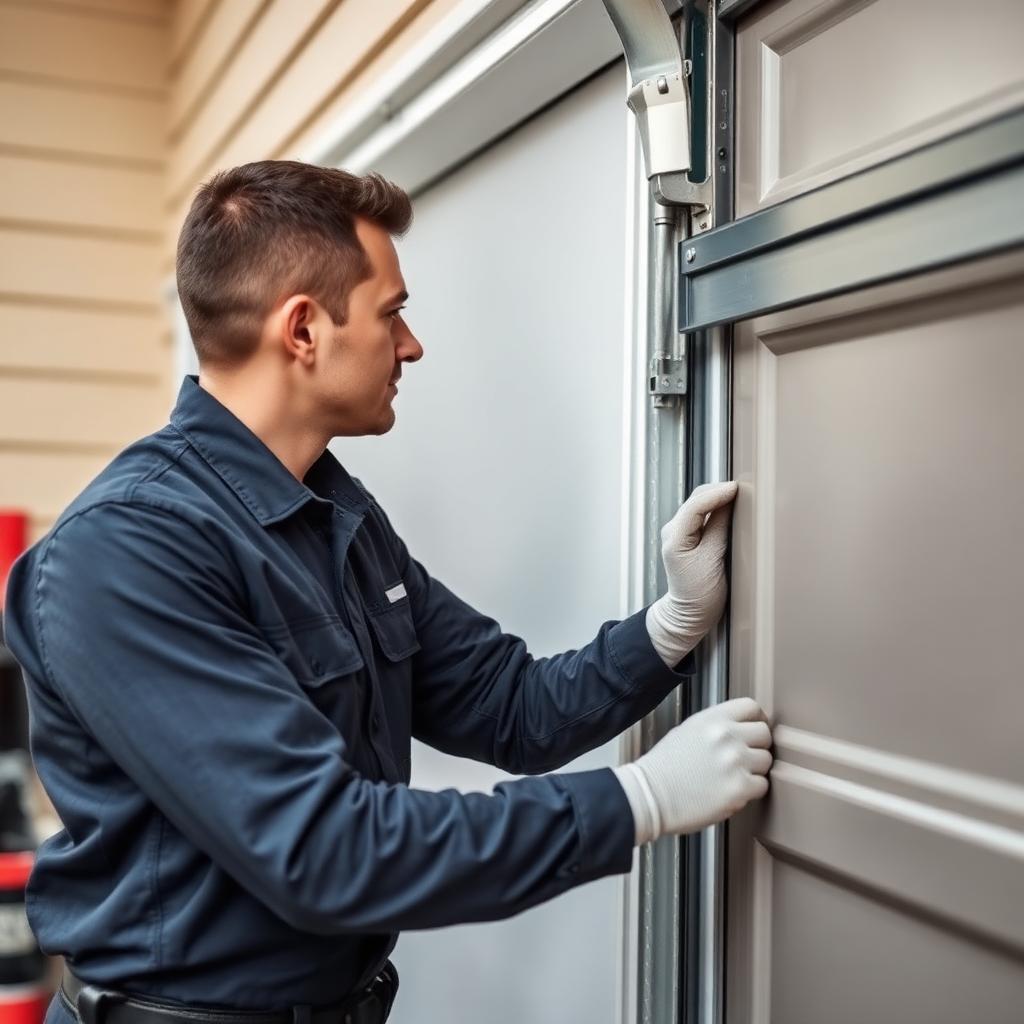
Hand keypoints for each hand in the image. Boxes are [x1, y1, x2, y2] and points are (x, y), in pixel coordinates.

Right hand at [613, 697, 771, 843]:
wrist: (650, 794)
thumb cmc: (664, 767)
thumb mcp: (688, 730)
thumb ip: (717, 726)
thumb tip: (741, 730)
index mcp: (713, 719)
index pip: (752, 707)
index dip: (758, 719)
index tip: (756, 729)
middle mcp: (727, 736)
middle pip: (765, 734)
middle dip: (757, 746)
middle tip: (744, 758)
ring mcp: (735, 762)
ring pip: (766, 761)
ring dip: (754, 770)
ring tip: (732, 776)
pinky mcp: (739, 788)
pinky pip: (762, 785)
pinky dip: (750, 790)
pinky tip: (731, 790)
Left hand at [646, 480, 738, 666]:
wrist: (689, 615)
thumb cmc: (699, 595)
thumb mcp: (713, 561)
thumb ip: (719, 529)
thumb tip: (728, 503)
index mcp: (675, 537)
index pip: (696, 505)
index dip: (717, 493)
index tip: (737, 488)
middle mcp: (673, 532)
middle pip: (697, 500)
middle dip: (719, 492)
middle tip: (744, 490)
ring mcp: (679, 534)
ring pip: (700, 506)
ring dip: (718, 499)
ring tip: (740, 496)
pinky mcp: (688, 539)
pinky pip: (702, 516)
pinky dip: (717, 509)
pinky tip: (730, 509)